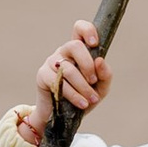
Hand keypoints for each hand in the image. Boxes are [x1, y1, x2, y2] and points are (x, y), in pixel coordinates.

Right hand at [14, 18, 109, 146]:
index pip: (79, 29)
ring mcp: (51, 62)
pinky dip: (74, 95)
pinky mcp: (43, 75)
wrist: (63, 117)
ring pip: (68, 68)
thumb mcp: (100, 88)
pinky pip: (59, 82)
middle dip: (87, 64)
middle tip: (93, 80)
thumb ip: (105, 75)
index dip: (87, 30)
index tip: (95, 43)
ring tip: (91, 99)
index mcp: (79, 50)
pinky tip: (81, 103)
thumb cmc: (83, 97)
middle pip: (75, 45)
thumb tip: (100, 61)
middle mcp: (64, 52)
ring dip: (83, 86)